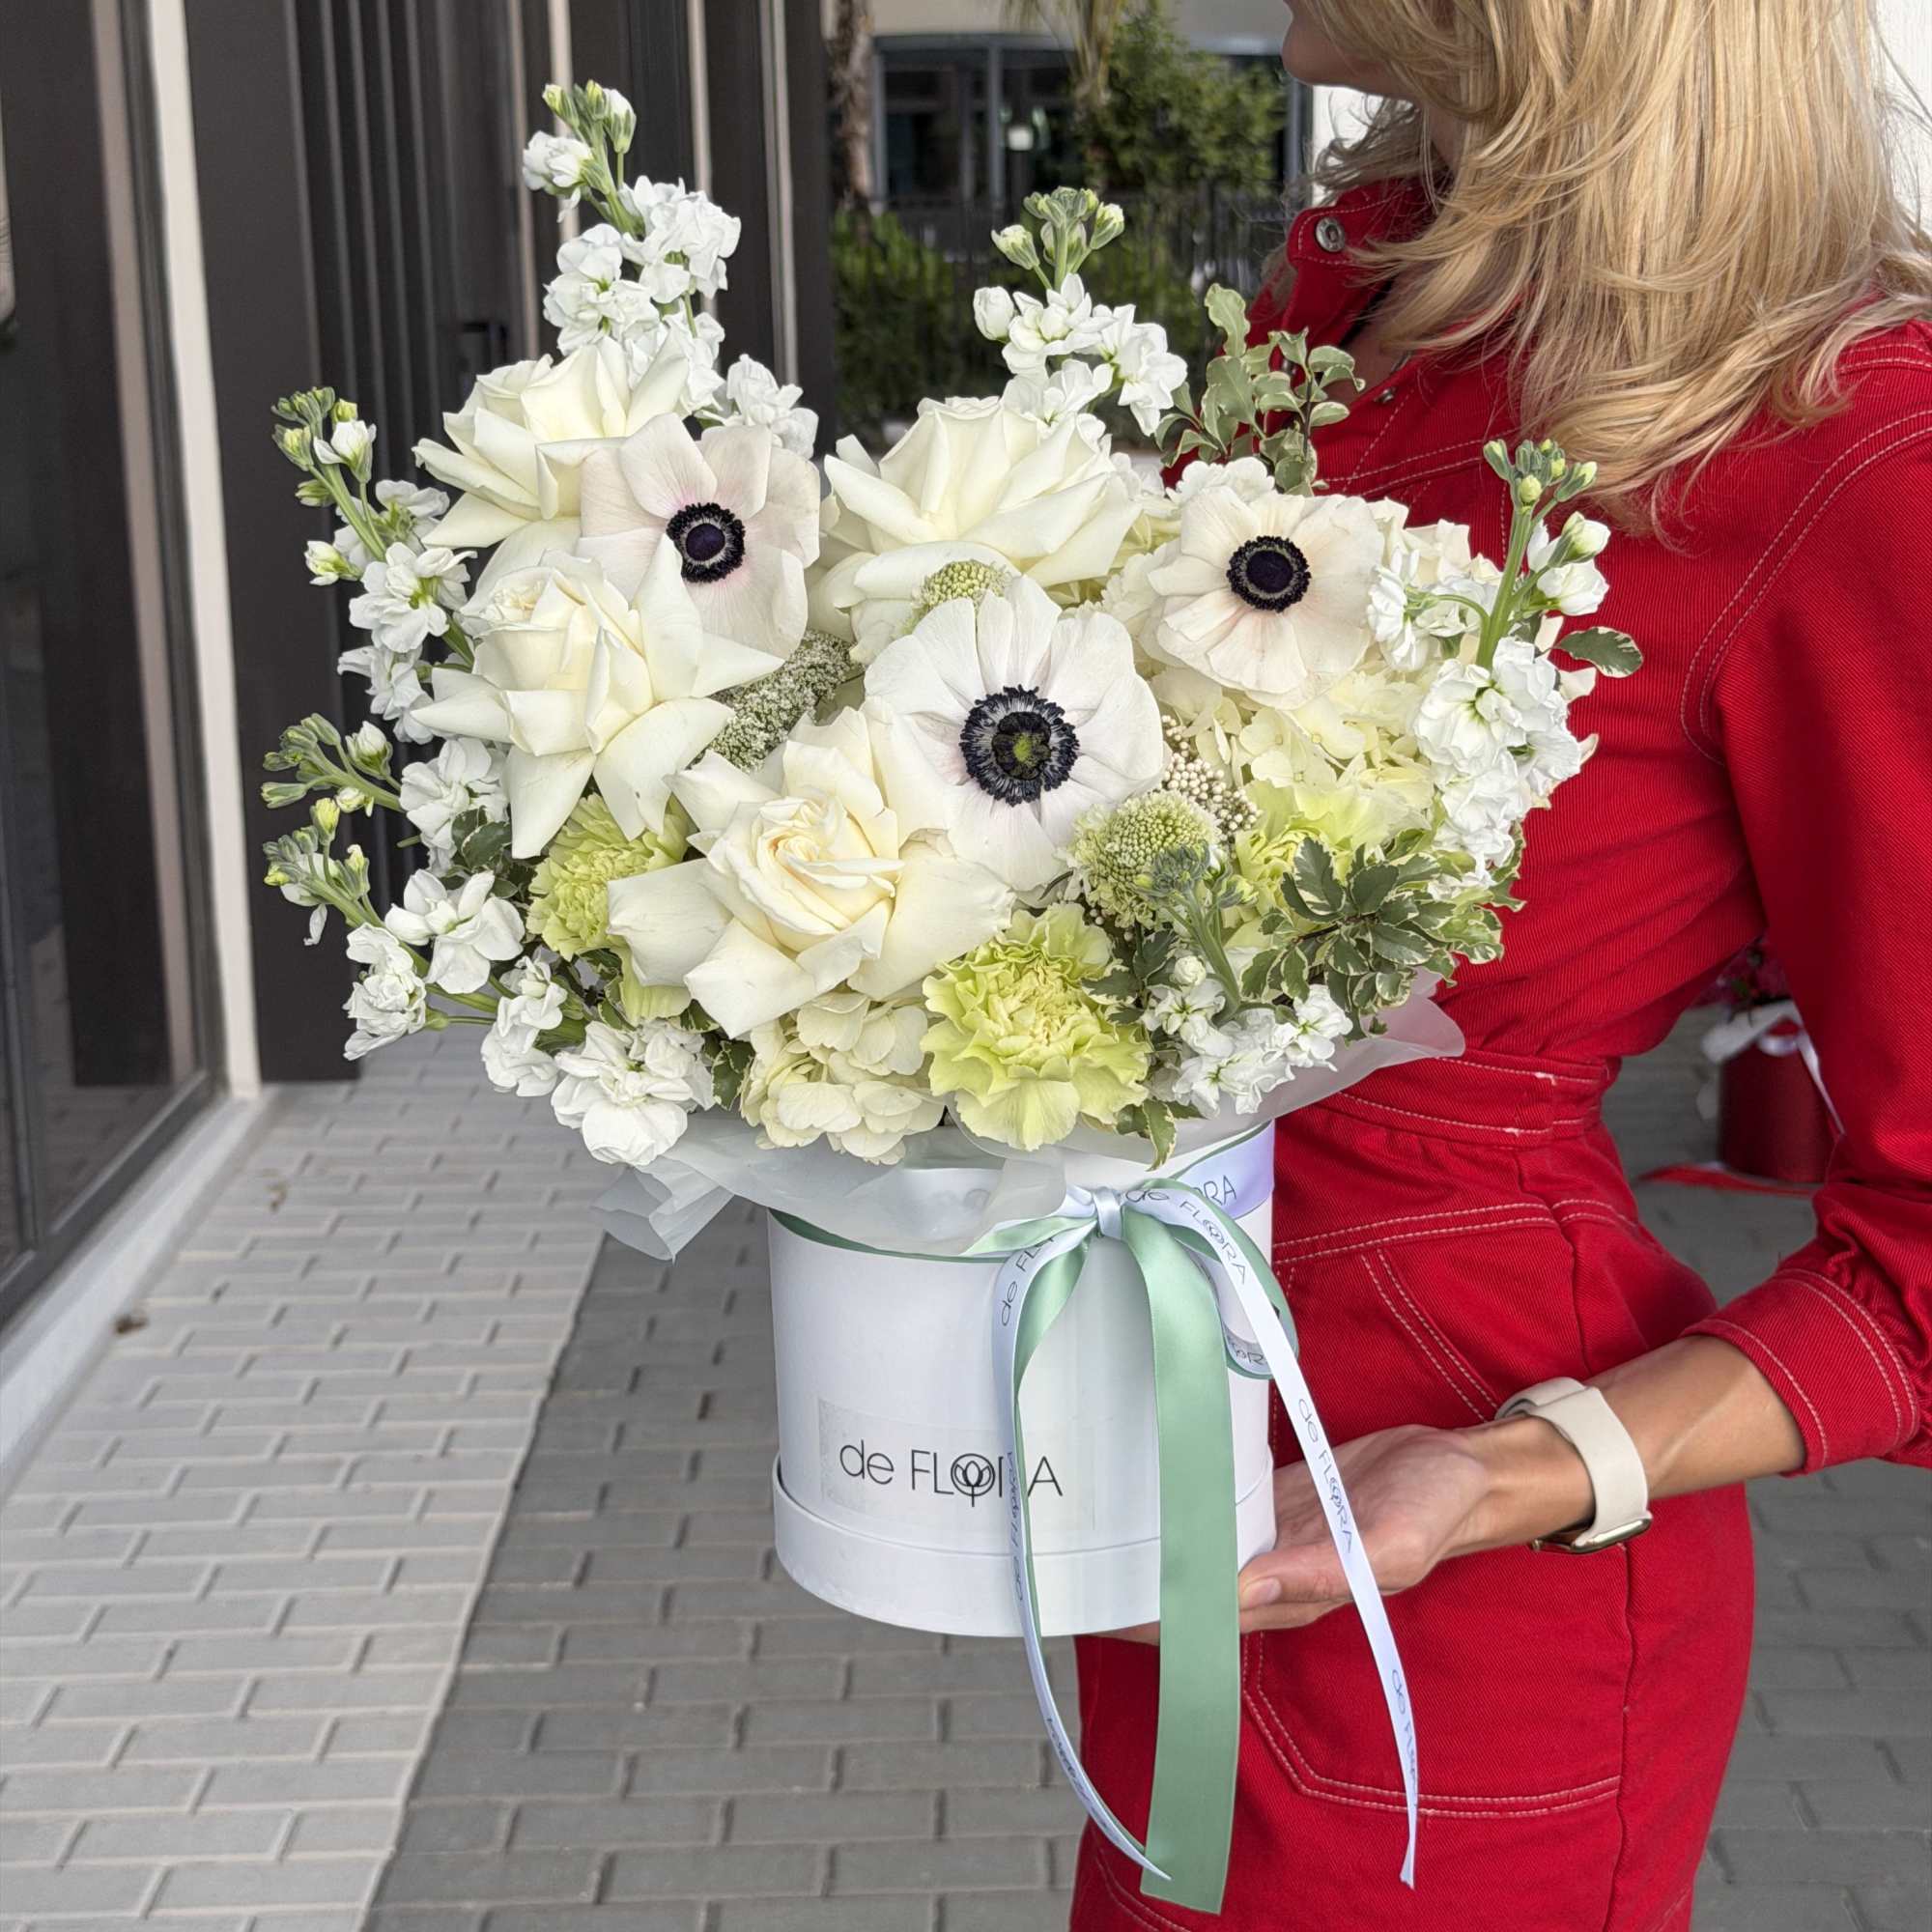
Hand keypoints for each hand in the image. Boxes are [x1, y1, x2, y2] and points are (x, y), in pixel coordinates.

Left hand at [1110, 1415, 1593, 1643]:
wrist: (1460, 1469)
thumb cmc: (1436, 1510)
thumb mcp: (1392, 1544)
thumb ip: (1324, 1570)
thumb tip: (1251, 1591)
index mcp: (1300, 1593)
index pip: (1216, 1619)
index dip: (1162, 1620)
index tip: (1107, 1612)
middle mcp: (1277, 1573)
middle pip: (1196, 1591)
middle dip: (1141, 1590)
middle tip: (1074, 1575)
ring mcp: (1272, 1537)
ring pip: (1203, 1552)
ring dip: (1157, 1550)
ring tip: (1091, 1540)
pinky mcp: (1274, 1502)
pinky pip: (1222, 1510)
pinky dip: (1188, 1508)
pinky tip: (1146, 1496)